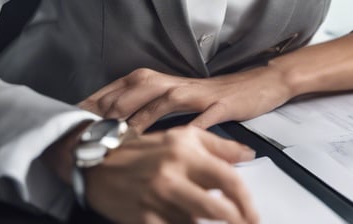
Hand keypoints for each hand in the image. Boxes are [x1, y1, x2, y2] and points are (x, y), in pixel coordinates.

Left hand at [79, 66, 291, 131]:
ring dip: (140, 118)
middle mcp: (178, 83)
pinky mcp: (221, 106)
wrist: (259, 84)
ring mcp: (199, 93)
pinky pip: (200, 119)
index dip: (99, 98)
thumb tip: (119, 121)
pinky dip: (185, 130)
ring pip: (163, 100)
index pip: (124, 85)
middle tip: (87, 127)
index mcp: (166, 81)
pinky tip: (173, 143)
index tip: (74, 116)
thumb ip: (153, 105)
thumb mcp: (182, 97)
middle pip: (137, 88)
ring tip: (120, 136)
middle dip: (110, 107)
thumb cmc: (217, 95)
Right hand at [84, 126, 257, 223]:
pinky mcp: (142, 219)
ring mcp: (155, 199)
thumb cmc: (145, 150)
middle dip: (236, 221)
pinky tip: (185, 221)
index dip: (245, 200)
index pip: (227, 178)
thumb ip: (219, 145)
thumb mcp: (183, 137)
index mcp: (185, 150)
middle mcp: (172, 174)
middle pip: (216, 209)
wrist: (99, 163)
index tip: (254, 214)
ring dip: (206, 223)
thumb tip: (249, 154)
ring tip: (211, 218)